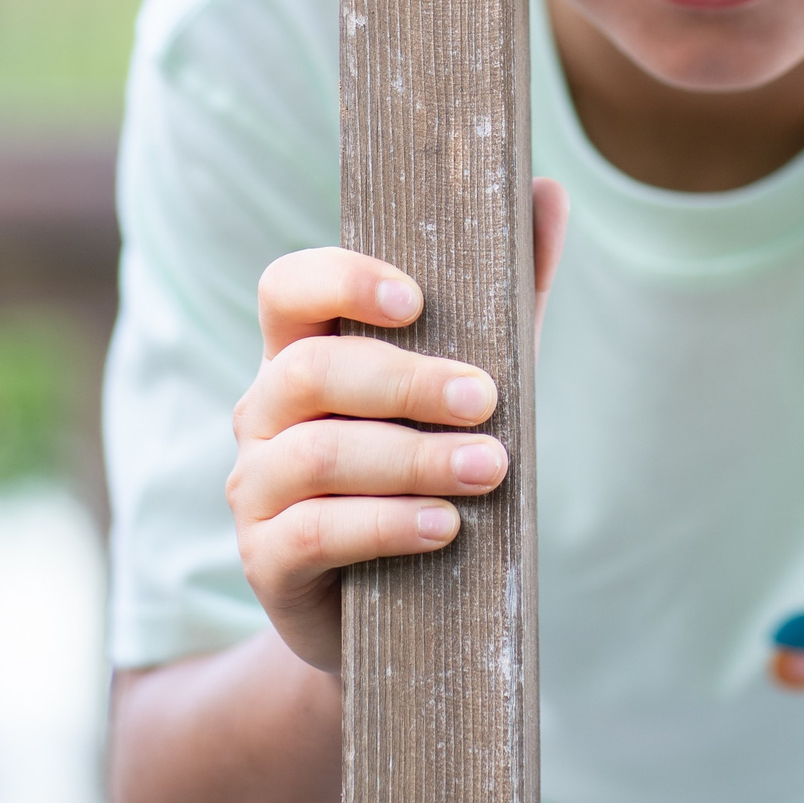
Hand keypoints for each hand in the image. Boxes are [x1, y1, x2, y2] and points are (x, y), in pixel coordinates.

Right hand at [224, 177, 567, 671]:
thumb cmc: (432, 469)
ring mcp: (255, 488)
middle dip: (406, 382)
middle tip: (487, 400)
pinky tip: (447, 527)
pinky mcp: (265, 561)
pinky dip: (388, 523)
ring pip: (317, 453)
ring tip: (488, 469)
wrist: (404, 612)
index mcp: (300, 354)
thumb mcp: (473, 379)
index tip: (416, 300)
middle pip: (310, 371)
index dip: (341, 281)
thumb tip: (548, 189)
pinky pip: (313, 530)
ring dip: (412, 458)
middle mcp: (263, 413)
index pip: (286, 287)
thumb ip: (511, 291)